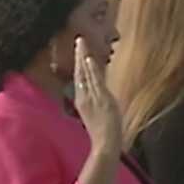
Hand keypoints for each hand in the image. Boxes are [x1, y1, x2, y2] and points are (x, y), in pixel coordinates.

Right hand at [74, 37, 122, 156]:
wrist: (105, 144)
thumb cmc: (102, 133)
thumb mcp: (95, 116)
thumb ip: (95, 104)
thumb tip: (98, 96)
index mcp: (82, 101)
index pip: (79, 78)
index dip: (79, 65)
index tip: (80, 52)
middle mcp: (84, 97)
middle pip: (80, 72)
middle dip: (79, 55)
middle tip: (79, 40)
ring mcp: (92, 97)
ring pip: (86, 73)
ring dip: (83, 57)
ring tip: (82, 43)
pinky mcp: (100, 99)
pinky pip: (95, 81)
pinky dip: (91, 70)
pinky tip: (88, 59)